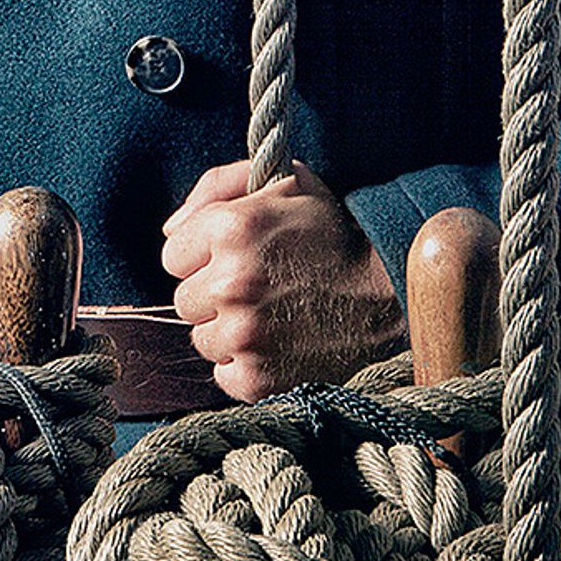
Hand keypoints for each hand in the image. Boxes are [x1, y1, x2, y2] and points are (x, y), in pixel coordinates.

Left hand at [161, 159, 404, 401]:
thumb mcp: (285, 182)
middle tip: (260, 287)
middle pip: (184, 299)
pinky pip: (222, 373)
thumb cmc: (332, 232)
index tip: (237, 257)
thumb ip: (218, 185)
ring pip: (202, 338)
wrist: (390, 293)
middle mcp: (231, 282)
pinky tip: (279, 343)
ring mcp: (243, 334)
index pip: (173, 254)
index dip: (204, 255)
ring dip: (229, 330)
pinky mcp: (255, 378)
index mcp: (232, 228)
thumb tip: (170, 229)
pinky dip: (245, 363)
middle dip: (214, 293)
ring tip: (273, 315)